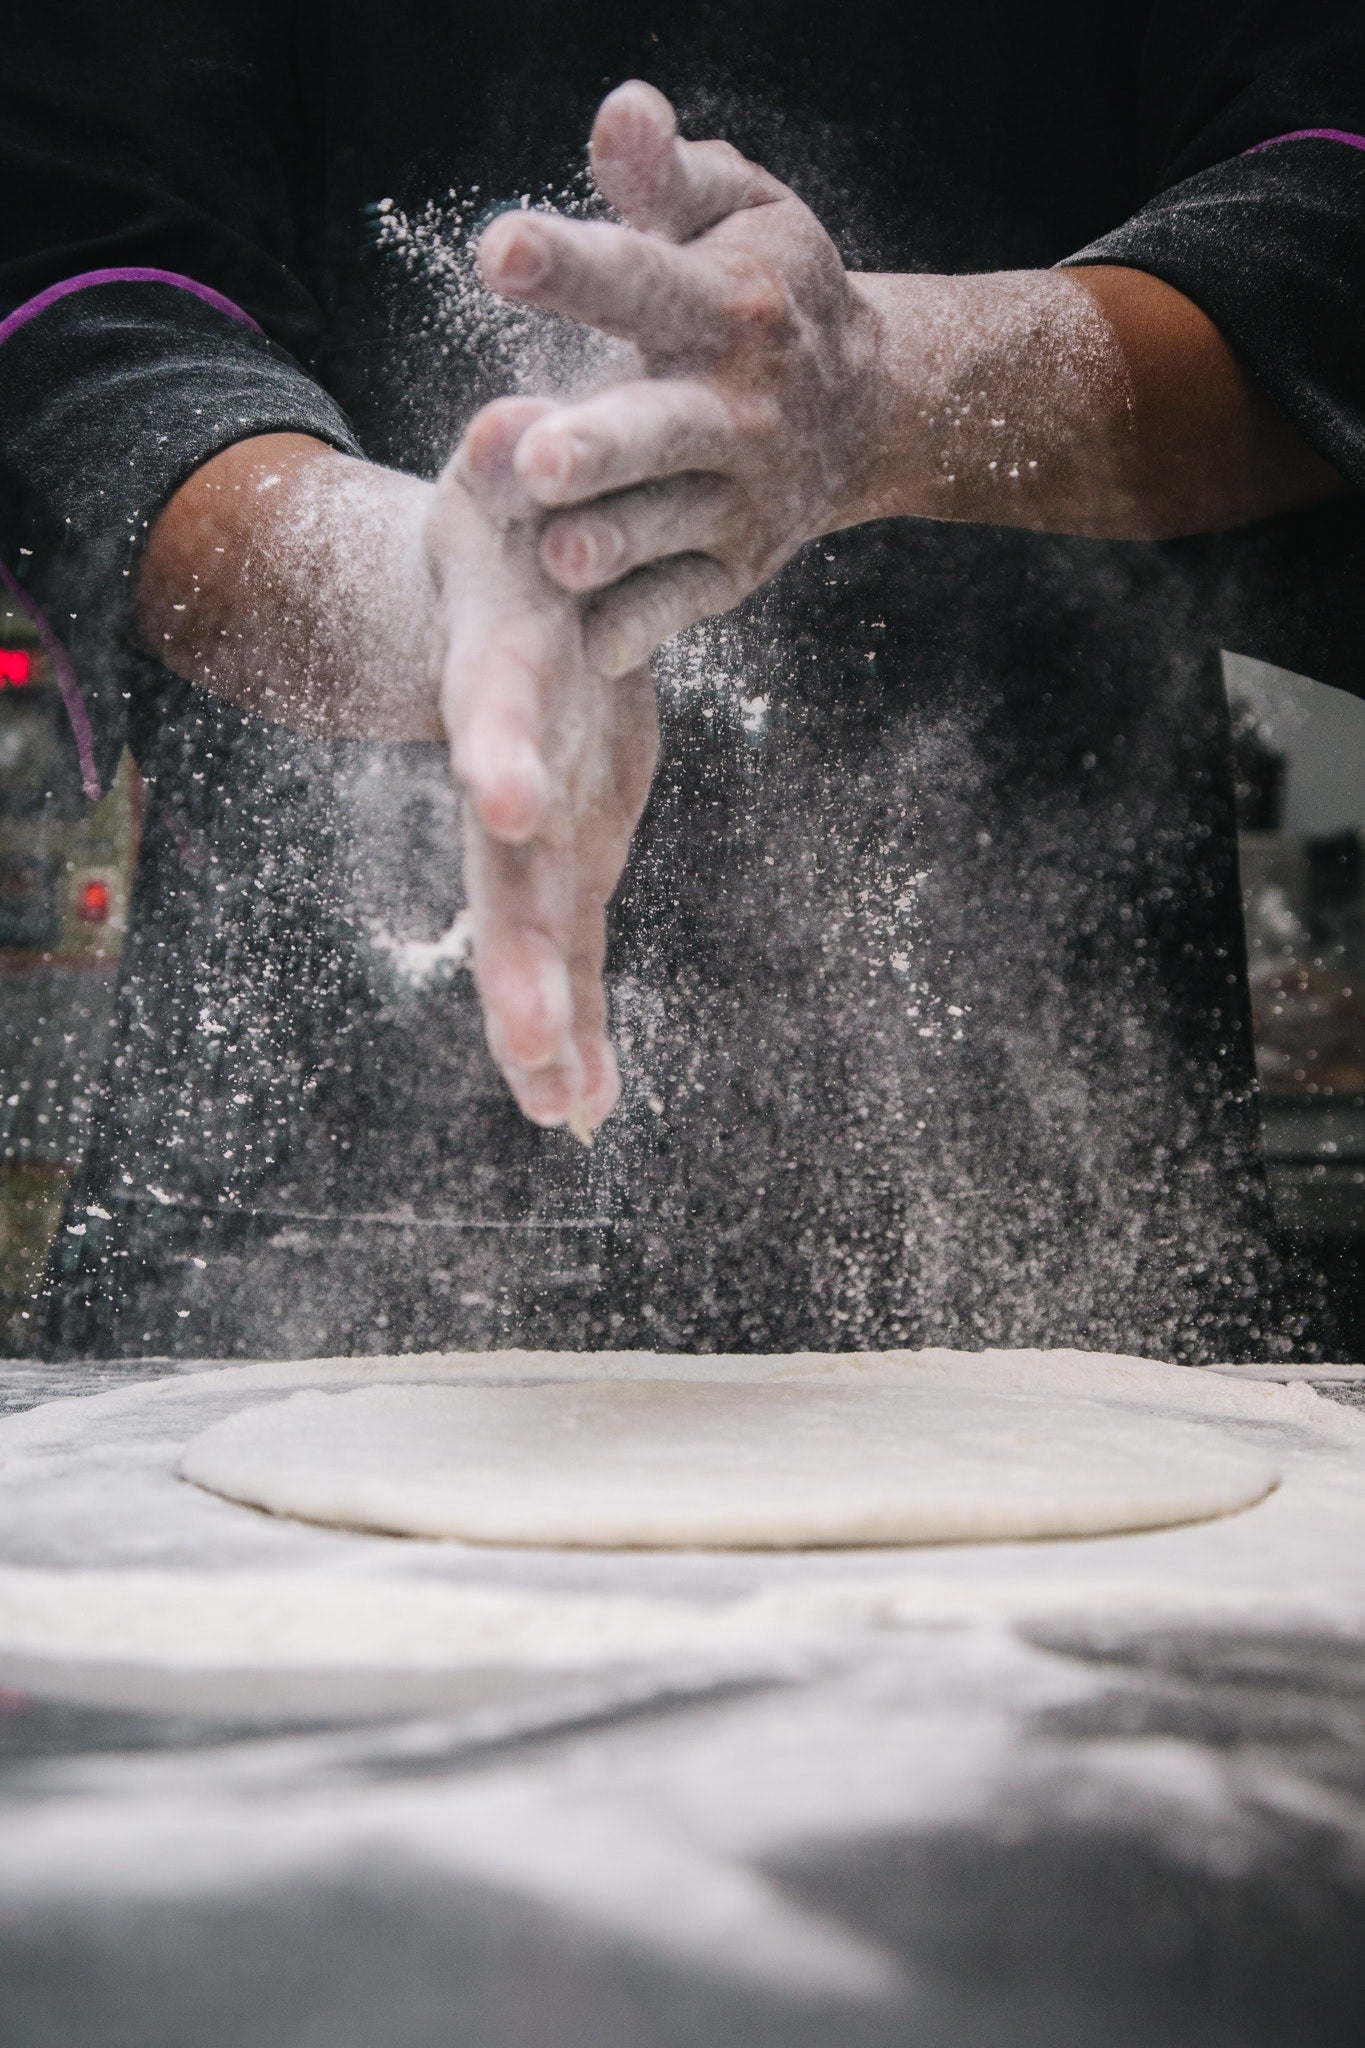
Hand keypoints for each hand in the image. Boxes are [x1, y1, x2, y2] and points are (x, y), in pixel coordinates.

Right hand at [428, 399, 657, 1138]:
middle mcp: (510, 772)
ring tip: (565, 1114)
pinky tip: (587, 1110)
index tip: (514, 808)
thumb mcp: (507, 490)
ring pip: (534, 942)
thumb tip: (511, 421)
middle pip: (507, 877)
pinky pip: (571, 953)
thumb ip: (508, 463)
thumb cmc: (517, 534)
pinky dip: (578, 1030)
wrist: (504, 595)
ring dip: (547, 1030)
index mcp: (505, 678)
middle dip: (519, 964)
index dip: (503, 756)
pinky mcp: (564, 858)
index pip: (500, 719)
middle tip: (535, 1050)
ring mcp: (534, 831)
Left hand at [473, 81, 883, 674]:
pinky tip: (591, 647)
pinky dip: (642, 625)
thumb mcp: (736, 212)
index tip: (498, 251)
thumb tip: (620, 110)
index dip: (572, 265)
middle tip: (536, 458)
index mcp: (727, 306)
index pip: (641, 280)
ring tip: (556, 556)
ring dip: (613, 542)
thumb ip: (666, 175)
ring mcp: (741, 495)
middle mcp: (741, 407)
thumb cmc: (770, 290)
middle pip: (662, 427)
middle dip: (601, 443)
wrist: (873, 405)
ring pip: (667, 525)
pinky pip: (684, 601)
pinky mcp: (736, 566)